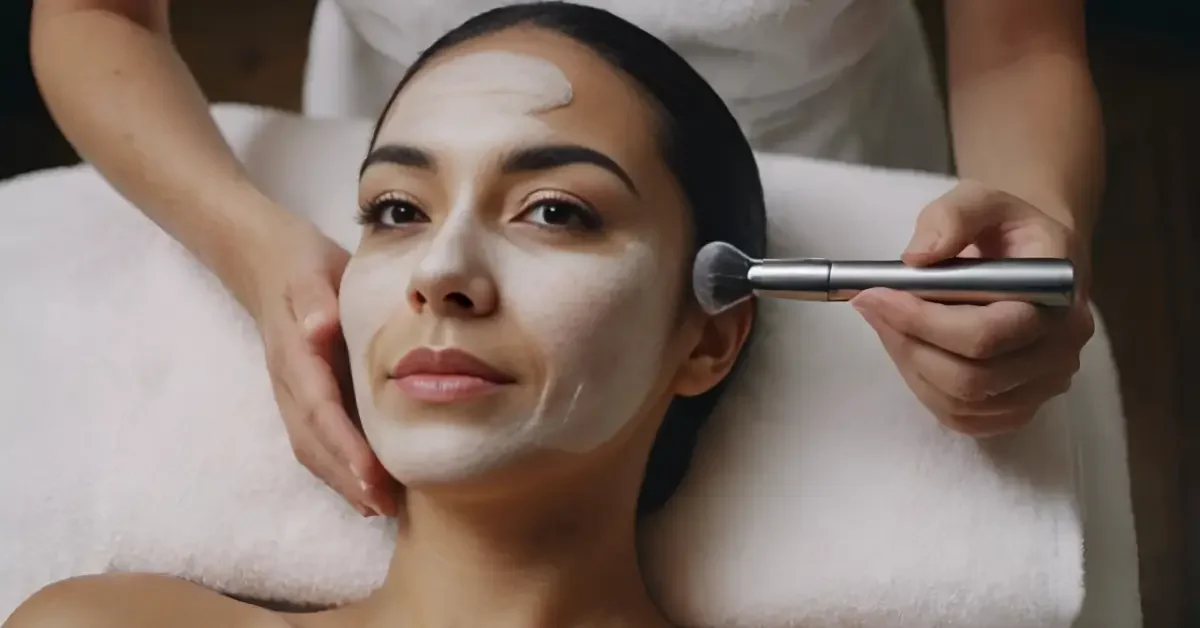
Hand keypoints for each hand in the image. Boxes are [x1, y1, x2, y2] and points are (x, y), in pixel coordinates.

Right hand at [252, 222, 397, 515]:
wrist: (269, 262)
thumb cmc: (303, 266)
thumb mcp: (313, 272)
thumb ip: (317, 299)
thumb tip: (320, 327)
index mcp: (296, 354)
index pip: (320, 408)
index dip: (344, 445)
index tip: (371, 474)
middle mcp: (289, 382)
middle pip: (312, 441)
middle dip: (345, 478)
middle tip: (384, 507)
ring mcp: (291, 393)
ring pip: (310, 448)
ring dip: (341, 482)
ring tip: (380, 508)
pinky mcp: (301, 397)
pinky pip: (314, 441)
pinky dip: (337, 469)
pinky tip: (366, 488)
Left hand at [851, 181, 1094, 436]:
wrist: (1029, 258)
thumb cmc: (1003, 229)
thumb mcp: (980, 199)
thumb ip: (951, 218)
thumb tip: (918, 259)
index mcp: (1058, 293)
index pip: (987, 333)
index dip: (921, 321)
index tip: (875, 294)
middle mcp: (1062, 346)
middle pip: (971, 377)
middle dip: (908, 343)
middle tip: (870, 306)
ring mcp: (1046, 382)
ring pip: (962, 401)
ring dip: (910, 364)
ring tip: (888, 323)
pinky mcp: (1021, 405)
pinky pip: (964, 418)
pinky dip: (925, 387)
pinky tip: (912, 348)